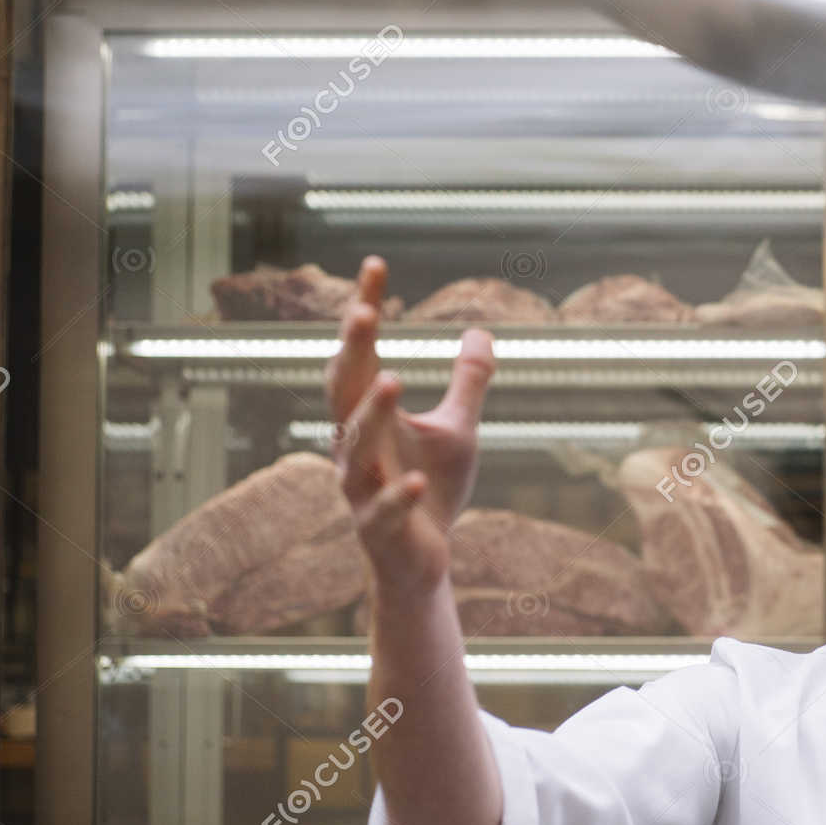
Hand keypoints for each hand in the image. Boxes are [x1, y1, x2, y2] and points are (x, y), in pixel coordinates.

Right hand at [326, 256, 497, 593]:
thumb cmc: (432, 487)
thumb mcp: (458, 429)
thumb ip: (468, 382)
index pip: (362, 353)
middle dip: (353, 351)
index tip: (378, 264)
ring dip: (372, 413)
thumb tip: (481, 330)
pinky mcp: (378, 528)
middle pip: (344, 390)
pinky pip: (384, 509)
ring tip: (394, 378)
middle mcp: (355, 446)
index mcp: (370, 415)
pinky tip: (415, 479)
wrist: (421, 560)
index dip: (365, 309)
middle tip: (366, 313)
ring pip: (356, 448)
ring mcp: (361, 488)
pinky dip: (396, 493)